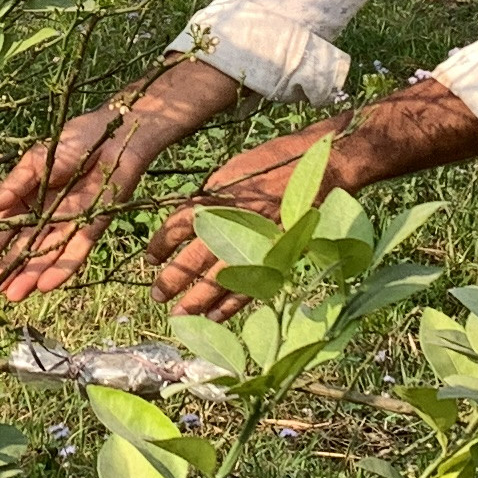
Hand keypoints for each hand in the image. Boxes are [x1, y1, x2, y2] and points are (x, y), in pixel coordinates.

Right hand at [0, 59, 238, 300]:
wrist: (115, 133)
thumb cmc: (74, 140)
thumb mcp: (36, 162)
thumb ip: (14, 186)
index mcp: (32, 197)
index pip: (9, 225)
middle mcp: (50, 214)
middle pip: (28, 245)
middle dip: (12, 267)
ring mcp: (72, 222)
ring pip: (50, 253)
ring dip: (33, 274)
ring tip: (16, 295)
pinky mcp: (94, 225)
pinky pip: (77, 250)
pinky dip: (63, 267)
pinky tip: (47, 285)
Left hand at [147, 78, 477, 317]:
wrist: (327, 165)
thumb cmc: (279, 160)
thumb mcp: (235, 169)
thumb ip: (210, 195)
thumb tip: (189, 218)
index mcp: (221, 196)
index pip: (179, 224)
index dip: (161, 244)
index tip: (150, 257)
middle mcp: (236, 222)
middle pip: (193, 258)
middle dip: (172, 279)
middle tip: (156, 296)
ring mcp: (258, 242)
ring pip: (219, 280)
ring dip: (195, 299)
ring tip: (177, 314)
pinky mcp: (280, 256)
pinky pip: (252, 288)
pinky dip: (230, 306)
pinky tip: (214, 317)